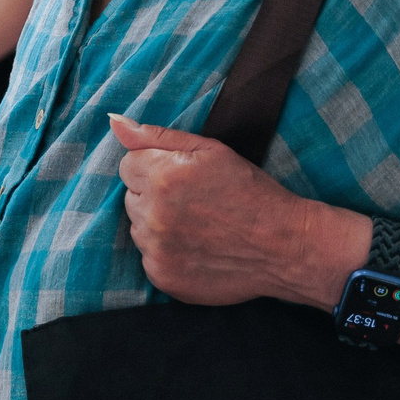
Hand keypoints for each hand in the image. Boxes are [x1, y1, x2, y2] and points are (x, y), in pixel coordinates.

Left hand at [110, 115, 366, 307]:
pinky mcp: (162, 277)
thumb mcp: (210, 150)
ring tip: (199, 226)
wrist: (285, 245)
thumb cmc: (251, 191)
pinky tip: (198, 249)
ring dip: (158, 225)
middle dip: (154, 195)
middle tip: (195, 202)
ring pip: (138, 228)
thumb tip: (114, 122)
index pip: (127, 165)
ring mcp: (156, 250)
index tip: (183, 177)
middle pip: (131, 197)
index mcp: (162, 176)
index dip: (156, 167)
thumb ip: (157, 136)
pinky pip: (149, 258)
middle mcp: (153, 215)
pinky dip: (167, 253)